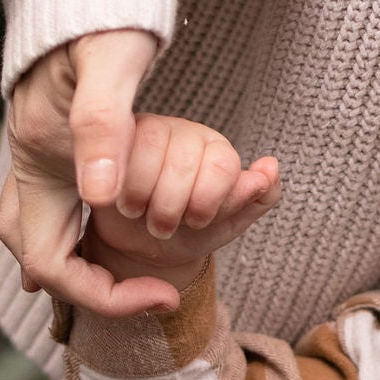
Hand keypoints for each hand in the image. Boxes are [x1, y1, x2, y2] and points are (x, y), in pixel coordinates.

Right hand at [0, 26, 171, 318]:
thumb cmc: (104, 8)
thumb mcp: (112, 60)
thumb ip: (104, 125)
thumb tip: (102, 197)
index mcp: (36, 154)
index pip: (52, 263)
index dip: (105, 295)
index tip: (163, 297)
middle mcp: (26, 160)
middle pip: (39, 260)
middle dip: (91, 292)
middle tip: (153, 299)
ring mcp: (35, 152)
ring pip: (38, 237)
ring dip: (79, 270)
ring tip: (130, 288)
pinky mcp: (50, 141)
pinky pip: (54, 210)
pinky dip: (80, 239)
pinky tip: (111, 243)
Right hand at [80, 113, 279, 300]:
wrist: (141, 248)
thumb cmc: (187, 233)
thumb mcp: (228, 224)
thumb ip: (257, 199)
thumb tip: (270, 167)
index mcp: (217, 151)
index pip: (223, 163)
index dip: (208, 200)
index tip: (194, 222)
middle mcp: (183, 134)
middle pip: (183, 159)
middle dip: (172, 205)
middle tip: (163, 226)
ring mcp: (144, 132)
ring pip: (147, 148)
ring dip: (142, 195)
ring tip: (139, 214)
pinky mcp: (109, 141)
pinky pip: (111, 149)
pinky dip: (116, 184)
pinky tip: (116, 200)